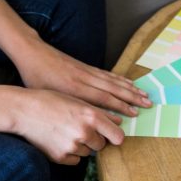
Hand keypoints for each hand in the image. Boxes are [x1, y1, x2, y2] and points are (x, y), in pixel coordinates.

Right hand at [13, 88, 125, 164]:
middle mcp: (84, 132)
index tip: (113, 135)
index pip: (117, 136)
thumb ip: (99, 113)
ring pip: (87, 152)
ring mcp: (72, 147)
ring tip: (65, 130)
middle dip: (95, 139)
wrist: (24, 111)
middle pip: (101, 145)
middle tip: (80, 128)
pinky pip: (75, 159)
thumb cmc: (51, 100)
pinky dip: (70, 152)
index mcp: (91, 115)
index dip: (115, 136)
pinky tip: (58, 139)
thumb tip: (118, 122)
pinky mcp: (61, 158)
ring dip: (82, 145)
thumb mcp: (77, 100)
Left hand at [15, 37, 151, 118]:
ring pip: (112, 80)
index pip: (102, 99)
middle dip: (131, 97)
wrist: (32, 54)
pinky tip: (127, 82)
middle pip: (112, 89)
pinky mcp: (85, 66)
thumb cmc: (36, 81)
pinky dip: (119, 78)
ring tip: (144, 94)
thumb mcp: (48, 98)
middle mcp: (84, 79)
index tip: (134, 115)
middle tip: (148, 104)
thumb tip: (81, 126)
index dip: (120, 107)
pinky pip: (106, 73)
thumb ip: (66, 110)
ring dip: (129, 88)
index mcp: (75, 89)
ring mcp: (86, 70)